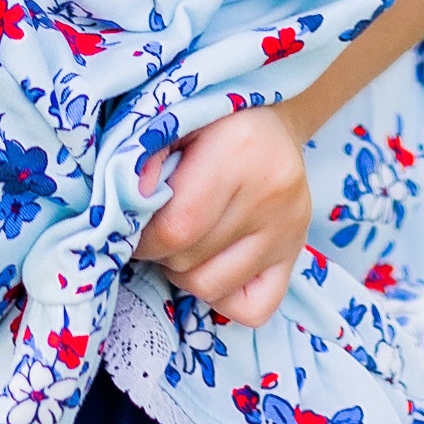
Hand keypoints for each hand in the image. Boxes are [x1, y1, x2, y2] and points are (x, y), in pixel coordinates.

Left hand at [134, 109, 311, 327]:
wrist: (268, 115)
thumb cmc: (211, 118)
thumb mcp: (174, 119)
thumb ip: (144, 157)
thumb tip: (126, 205)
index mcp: (239, 152)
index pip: (176, 229)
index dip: (142, 240)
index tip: (131, 227)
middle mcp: (272, 194)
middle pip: (191, 262)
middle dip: (160, 254)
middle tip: (156, 229)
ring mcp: (290, 227)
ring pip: (214, 288)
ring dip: (185, 274)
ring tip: (183, 241)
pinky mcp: (297, 250)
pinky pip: (255, 308)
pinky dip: (225, 297)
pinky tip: (213, 262)